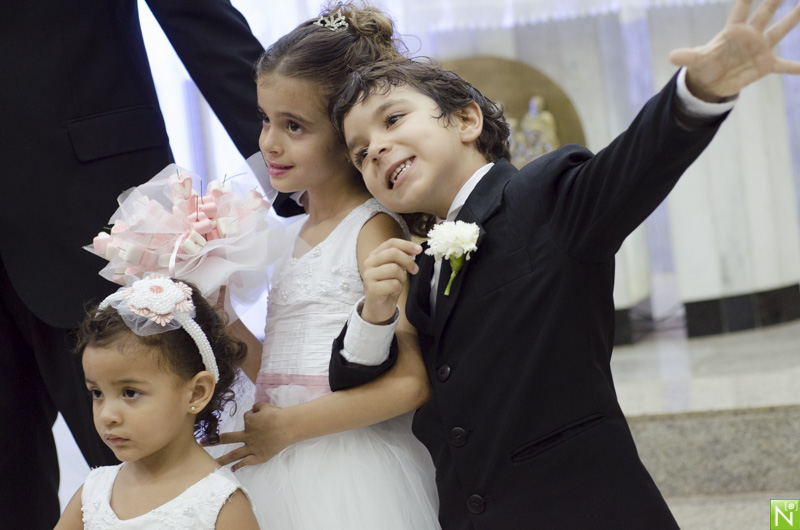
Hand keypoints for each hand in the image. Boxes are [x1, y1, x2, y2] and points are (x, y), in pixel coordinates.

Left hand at [215, 402, 293, 470]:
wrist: (287, 426)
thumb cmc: (277, 415)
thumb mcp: (266, 406)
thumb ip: (257, 406)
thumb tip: (253, 408)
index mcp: (249, 422)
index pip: (246, 418)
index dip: (251, 417)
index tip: (258, 416)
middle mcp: (247, 435)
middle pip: (227, 438)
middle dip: (214, 440)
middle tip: (202, 443)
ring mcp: (252, 447)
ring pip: (234, 454)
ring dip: (222, 459)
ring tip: (211, 464)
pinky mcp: (259, 456)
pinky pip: (246, 462)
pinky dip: (239, 466)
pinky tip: (232, 470)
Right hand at [360, 238, 421, 324]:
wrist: (379, 308)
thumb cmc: (388, 287)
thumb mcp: (396, 269)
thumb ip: (401, 258)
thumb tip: (414, 250)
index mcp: (374, 255)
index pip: (391, 243)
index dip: (406, 245)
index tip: (419, 250)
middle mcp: (369, 263)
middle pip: (393, 253)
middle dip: (408, 261)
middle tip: (415, 270)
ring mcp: (368, 276)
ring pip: (394, 269)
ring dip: (402, 277)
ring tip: (398, 283)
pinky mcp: (372, 289)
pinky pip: (393, 284)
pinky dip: (398, 288)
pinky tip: (393, 291)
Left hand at [670, 0, 799, 100]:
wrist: (712, 81)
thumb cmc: (705, 64)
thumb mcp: (696, 60)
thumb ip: (687, 56)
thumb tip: (671, 57)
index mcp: (733, 30)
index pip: (742, 6)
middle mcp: (750, 35)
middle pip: (766, 12)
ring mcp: (760, 48)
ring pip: (781, 30)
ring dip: (794, 18)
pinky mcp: (765, 65)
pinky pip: (784, 65)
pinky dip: (795, 67)